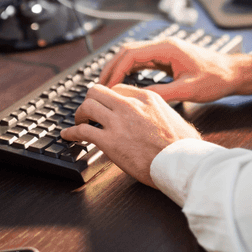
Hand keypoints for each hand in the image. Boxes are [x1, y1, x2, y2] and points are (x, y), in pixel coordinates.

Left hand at [60, 83, 200, 186]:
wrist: (180, 163)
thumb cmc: (183, 146)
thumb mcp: (174, 117)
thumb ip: (161, 111)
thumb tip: (159, 116)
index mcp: (146, 98)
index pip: (118, 88)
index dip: (108, 98)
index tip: (105, 106)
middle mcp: (130, 105)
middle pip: (98, 91)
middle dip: (90, 100)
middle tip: (88, 112)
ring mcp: (118, 123)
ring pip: (87, 106)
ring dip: (79, 115)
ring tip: (79, 123)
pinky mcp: (109, 141)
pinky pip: (82, 131)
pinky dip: (71, 132)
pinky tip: (68, 136)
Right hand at [97, 38, 251, 103]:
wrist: (233, 73)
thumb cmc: (216, 78)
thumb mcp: (188, 90)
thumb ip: (163, 93)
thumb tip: (139, 99)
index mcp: (167, 48)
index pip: (132, 54)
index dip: (116, 70)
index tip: (106, 85)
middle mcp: (164, 46)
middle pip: (129, 52)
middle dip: (112, 68)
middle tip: (100, 86)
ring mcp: (166, 51)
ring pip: (135, 55)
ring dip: (120, 68)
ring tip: (108, 85)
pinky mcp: (168, 58)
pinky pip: (144, 61)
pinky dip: (131, 70)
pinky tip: (125, 82)